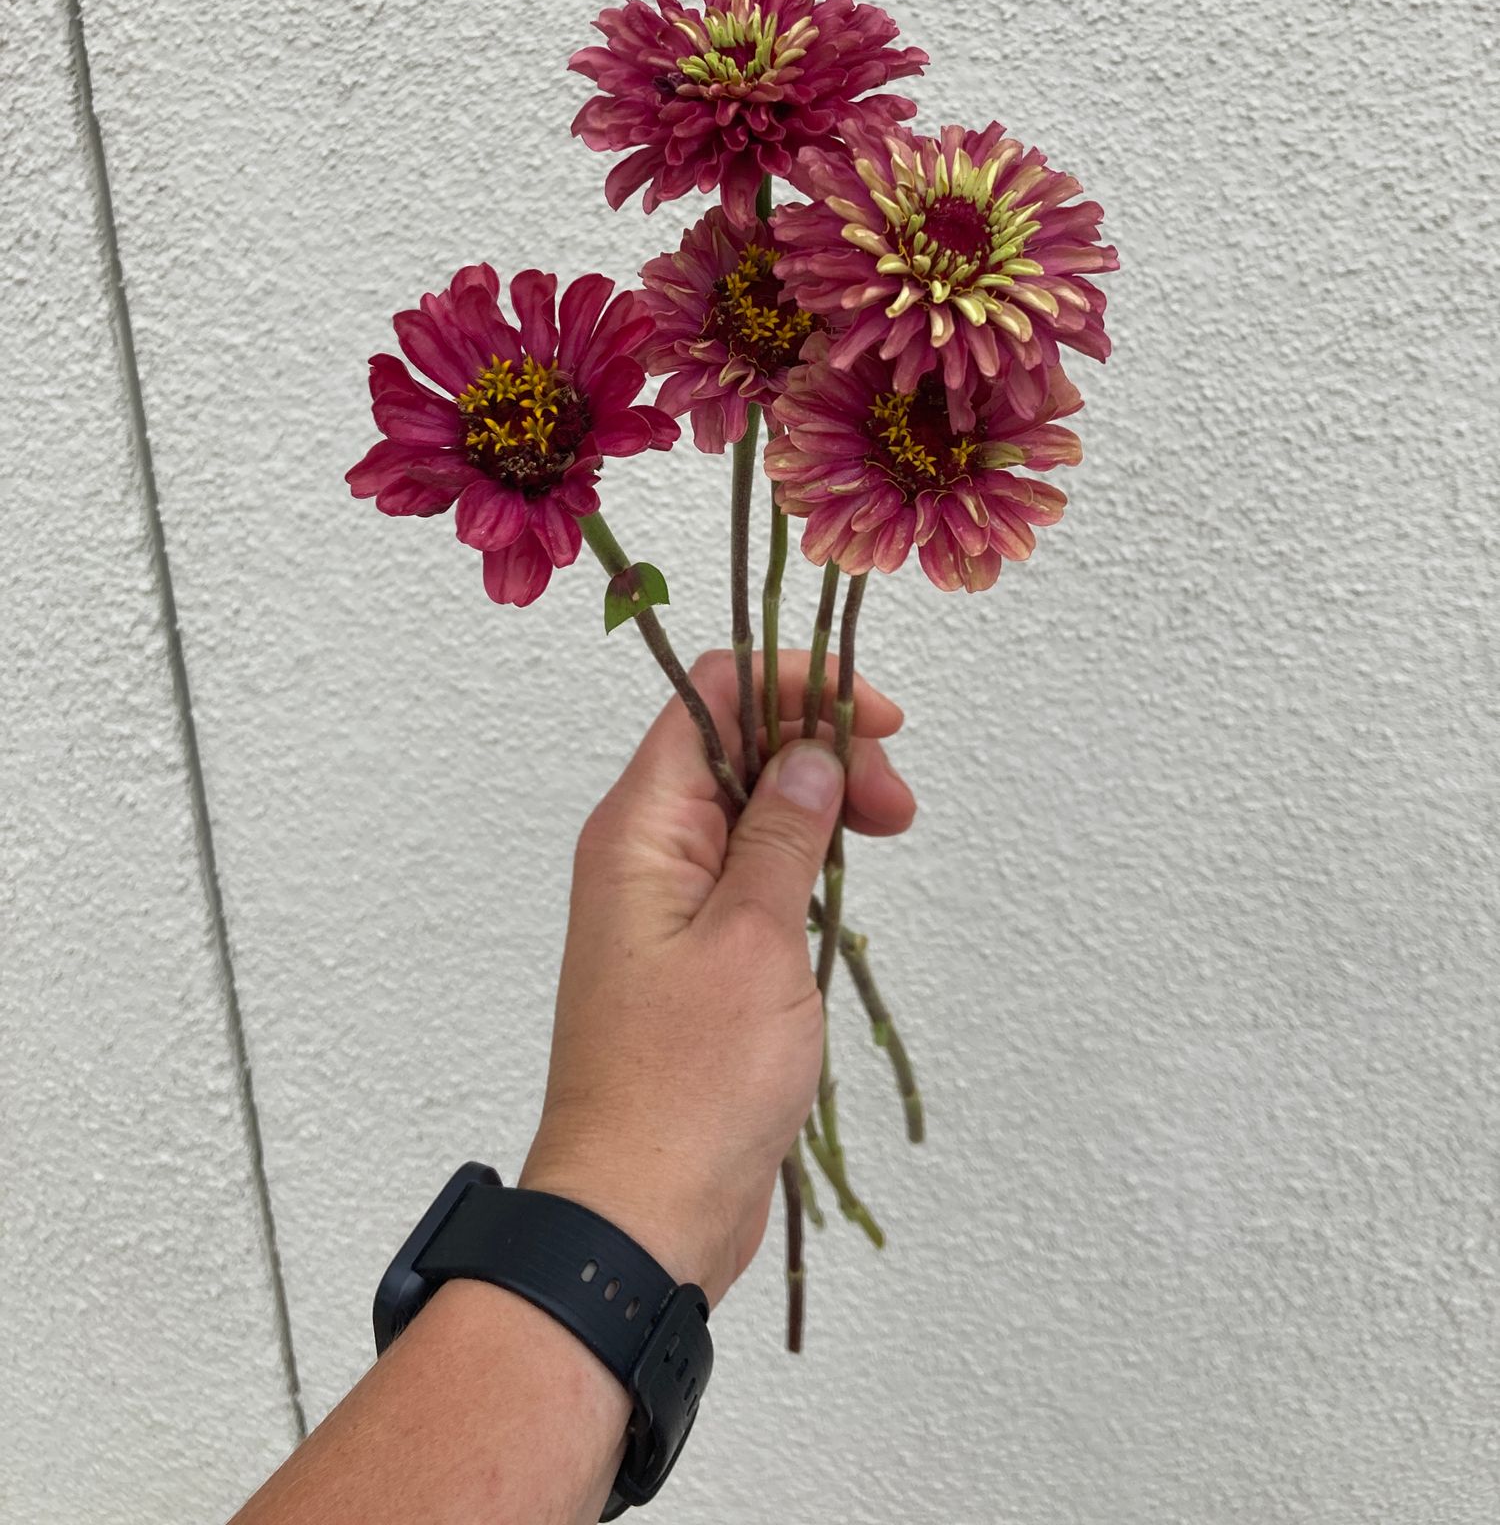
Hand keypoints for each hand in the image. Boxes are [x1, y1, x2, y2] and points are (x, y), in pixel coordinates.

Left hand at [519, 648, 915, 1306]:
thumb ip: (785, 832)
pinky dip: (802, 868)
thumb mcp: (757, 939)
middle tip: (896, 806)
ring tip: (887, 837)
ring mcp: (665, 906)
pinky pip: (748, 877)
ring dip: (820, 808)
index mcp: (641, 827)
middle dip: (824, 750)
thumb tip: (811, 752)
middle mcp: (643, 853)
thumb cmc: (686, 1086)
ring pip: (750, 812)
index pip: (714, 695)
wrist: (638, 1217)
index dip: (798, 686)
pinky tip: (842, 893)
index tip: (877, 720)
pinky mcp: (691, 959)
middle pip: (738, 747)